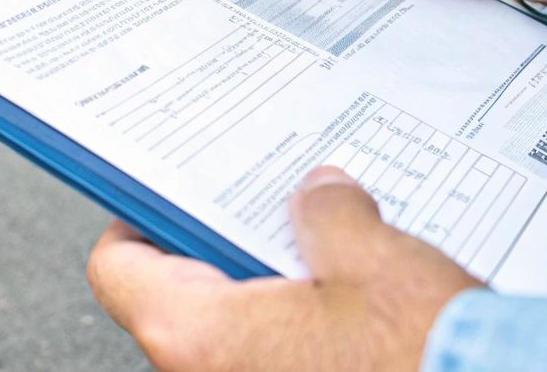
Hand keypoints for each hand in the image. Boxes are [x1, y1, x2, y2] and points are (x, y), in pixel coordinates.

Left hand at [87, 167, 480, 371]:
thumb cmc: (428, 362)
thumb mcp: (375, 258)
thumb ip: (329, 214)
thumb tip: (319, 195)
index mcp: (201, 335)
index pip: (118, 267)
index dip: (141, 219)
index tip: (168, 191)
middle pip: (182, 296)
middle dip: (228, 245)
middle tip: (271, 210)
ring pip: (237, 330)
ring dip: (275, 289)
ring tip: (330, 255)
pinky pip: (279, 357)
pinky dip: (306, 328)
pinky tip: (360, 303)